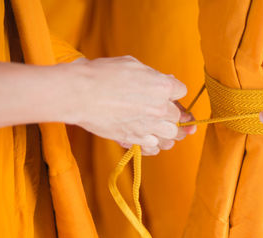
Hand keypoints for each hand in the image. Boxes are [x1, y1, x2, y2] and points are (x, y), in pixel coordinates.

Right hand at [70, 56, 194, 154]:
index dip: (174, 92)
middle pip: (178, 116)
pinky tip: (150, 140)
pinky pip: (155, 147)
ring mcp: (149, 125)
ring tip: (160, 129)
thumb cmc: (102, 74)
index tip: (167, 93)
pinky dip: (154, 145)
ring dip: (167, 132)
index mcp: (162, 86)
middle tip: (161, 112)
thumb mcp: (131, 64)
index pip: (181, 91)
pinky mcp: (136, 139)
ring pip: (172, 135)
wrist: (80, 93)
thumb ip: (152, 75)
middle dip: (171, 113)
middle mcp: (160, 107)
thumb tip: (165, 80)